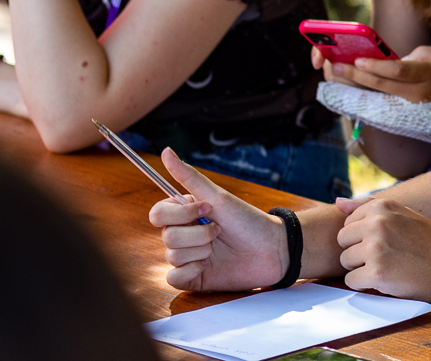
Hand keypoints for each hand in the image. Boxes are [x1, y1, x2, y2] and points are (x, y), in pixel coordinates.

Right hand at [148, 147, 287, 291]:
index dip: (180, 214)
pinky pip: (173, 278)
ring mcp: (186, 257)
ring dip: (200, 251)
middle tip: (219, 231)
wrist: (272, 249)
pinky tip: (208, 266)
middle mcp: (183, 235)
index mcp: (185, 214)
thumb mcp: (218, 197)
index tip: (207, 209)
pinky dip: (190, 271)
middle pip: (167, 236)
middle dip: (198, 234)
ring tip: (219, 249)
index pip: (157, 214)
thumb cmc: (248, 220)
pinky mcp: (192, 278)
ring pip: (171, 256)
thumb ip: (189, 177)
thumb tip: (166, 151)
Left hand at [317, 45, 430, 102]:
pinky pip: (384, 105)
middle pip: (383, 85)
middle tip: (337, 66)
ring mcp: (412, 109)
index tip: (358, 59)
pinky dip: (366, 97)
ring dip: (357, 86)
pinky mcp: (407, 117)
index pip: (399, 71)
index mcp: (430, 76)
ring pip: (379, 96)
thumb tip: (393, 62)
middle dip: (357, 75)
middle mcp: (419, 95)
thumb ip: (416, 56)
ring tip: (339, 76)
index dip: (377, 66)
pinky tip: (351, 90)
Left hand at [335, 196, 430, 301]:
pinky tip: (387, 280)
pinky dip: (366, 285)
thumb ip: (369, 206)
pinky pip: (351, 281)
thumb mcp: (403, 214)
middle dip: (358, 252)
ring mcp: (376, 248)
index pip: (348, 223)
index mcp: (382, 206)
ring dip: (362, 269)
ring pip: (345, 262)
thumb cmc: (429, 242)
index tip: (387, 242)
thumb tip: (337, 202)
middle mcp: (377, 223)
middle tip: (387, 257)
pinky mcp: (376, 273)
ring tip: (389, 267)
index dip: (364, 237)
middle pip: (342, 242)